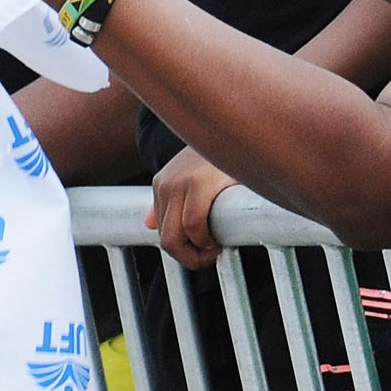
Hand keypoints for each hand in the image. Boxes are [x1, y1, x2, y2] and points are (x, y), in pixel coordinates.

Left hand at [146, 149, 235, 270]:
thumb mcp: (194, 178)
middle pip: (166, 240)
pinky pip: (194, 226)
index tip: (208, 249)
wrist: (241, 132)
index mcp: (162, 184)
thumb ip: (171, 201)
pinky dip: (206, 241)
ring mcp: (179, 182)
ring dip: (198, 254)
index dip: (187, 250)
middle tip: (211, 256)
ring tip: (217, 248)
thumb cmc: (225, 160)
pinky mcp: (197, 183)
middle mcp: (165, 183)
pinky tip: (220, 239)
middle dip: (188, 258)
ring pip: (175, 239)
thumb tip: (148, 225)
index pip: (164, 232)